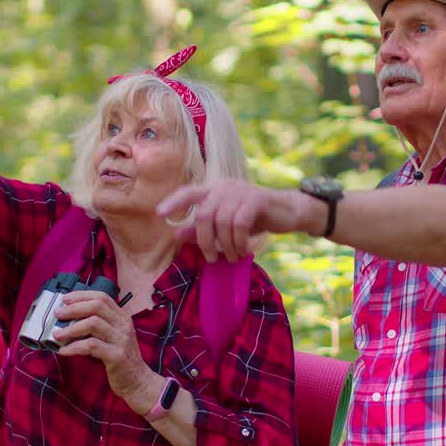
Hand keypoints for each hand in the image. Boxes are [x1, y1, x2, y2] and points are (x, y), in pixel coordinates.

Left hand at [52, 290, 154, 412]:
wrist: (138, 381)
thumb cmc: (121, 359)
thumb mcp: (113, 337)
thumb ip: (98, 327)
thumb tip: (70, 319)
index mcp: (122, 318)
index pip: (102, 297)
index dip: (82, 296)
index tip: (65, 299)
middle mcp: (123, 325)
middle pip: (96, 306)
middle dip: (73, 308)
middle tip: (58, 314)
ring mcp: (121, 340)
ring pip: (93, 323)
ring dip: (71, 328)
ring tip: (57, 334)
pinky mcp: (116, 355)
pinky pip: (91, 346)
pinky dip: (74, 347)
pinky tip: (64, 351)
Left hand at [157, 180, 320, 261]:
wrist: (286, 212)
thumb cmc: (253, 219)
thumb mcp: (225, 226)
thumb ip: (202, 229)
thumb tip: (176, 235)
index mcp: (213, 190)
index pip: (188, 193)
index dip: (173, 202)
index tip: (159, 214)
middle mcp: (224, 187)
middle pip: (203, 215)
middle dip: (205, 242)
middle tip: (212, 258)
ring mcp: (240, 191)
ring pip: (222, 222)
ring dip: (226, 246)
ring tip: (232, 257)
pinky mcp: (256, 199)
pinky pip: (239, 224)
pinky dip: (239, 242)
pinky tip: (243, 250)